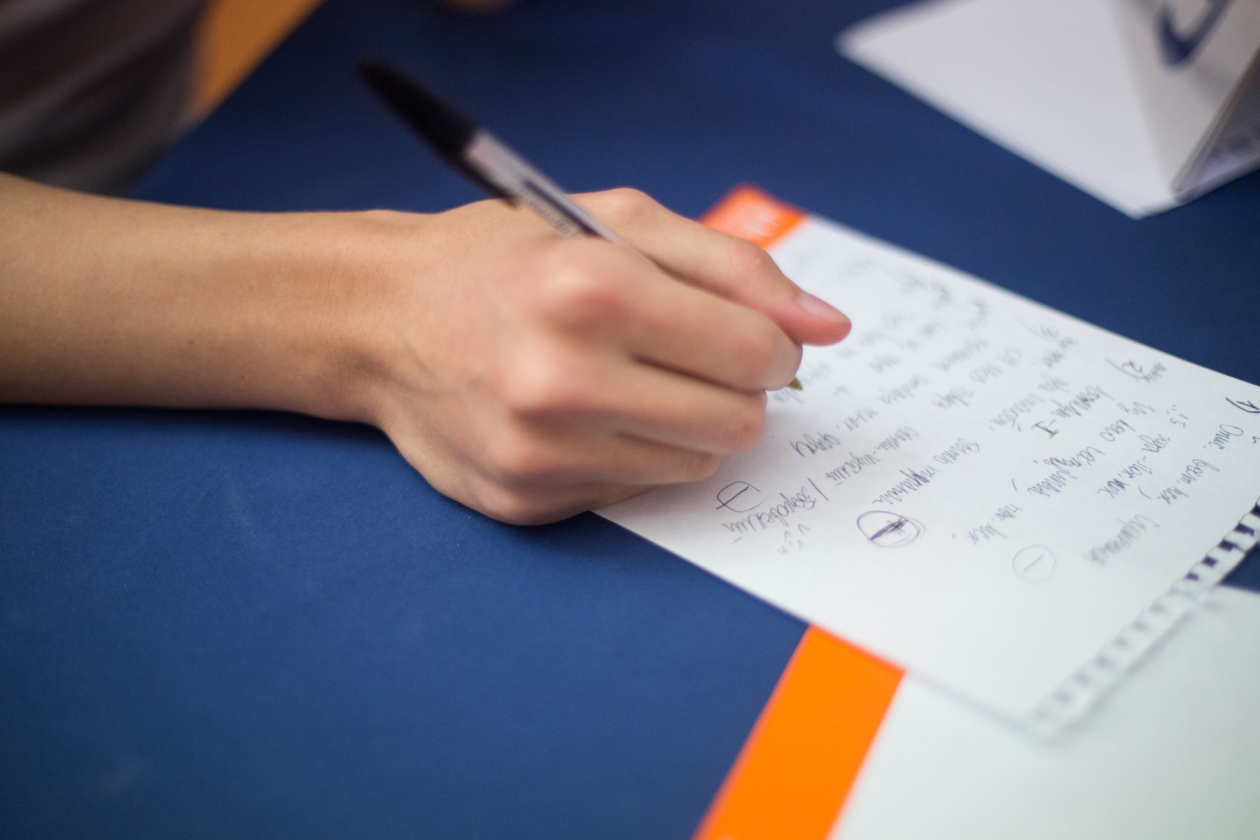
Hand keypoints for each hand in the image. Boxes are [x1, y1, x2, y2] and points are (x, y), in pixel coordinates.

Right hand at [0, 177, 848, 524]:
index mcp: (592, 290)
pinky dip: (626, 456)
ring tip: (623, 384)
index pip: (755, 354)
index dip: (770, 348)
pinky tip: (578, 418)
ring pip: (691, 468)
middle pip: (735, 425)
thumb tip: (827, 326)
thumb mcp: (619, 222)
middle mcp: (561, 379)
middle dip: (731, 393)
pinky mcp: (523, 501)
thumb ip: (733, 267)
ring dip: (680, 428)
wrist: (381, 318)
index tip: (750, 340)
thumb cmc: (510, 258)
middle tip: (686, 361)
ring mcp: (537, 451)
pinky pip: (632, 493)